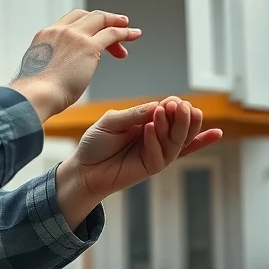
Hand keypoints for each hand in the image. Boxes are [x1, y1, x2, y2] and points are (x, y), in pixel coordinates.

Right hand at [6, 9, 141, 120]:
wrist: (35, 95)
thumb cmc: (34, 94)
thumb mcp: (39, 74)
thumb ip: (48, 69)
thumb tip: (51, 79)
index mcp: (44, 36)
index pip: (68, 21)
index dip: (84, 24)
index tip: (93, 33)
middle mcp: (59, 31)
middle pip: (86, 16)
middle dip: (103, 21)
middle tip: (116, 27)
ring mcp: (74, 36)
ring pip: (100, 19)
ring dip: (116, 24)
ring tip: (129, 30)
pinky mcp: (89, 46)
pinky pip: (112, 33)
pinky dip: (125, 33)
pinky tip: (134, 35)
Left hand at [55, 96, 222, 227]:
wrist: (84, 168)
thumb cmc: (96, 142)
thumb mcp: (111, 122)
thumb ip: (134, 115)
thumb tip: (158, 105)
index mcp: (149, 123)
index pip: (170, 113)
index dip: (175, 106)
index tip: (175, 101)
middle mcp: (156, 138)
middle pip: (180, 129)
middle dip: (184, 117)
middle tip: (183, 106)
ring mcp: (154, 153)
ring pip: (175, 142)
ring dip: (174, 126)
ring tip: (169, 111)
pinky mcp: (149, 167)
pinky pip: (160, 156)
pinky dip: (156, 142)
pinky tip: (150, 128)